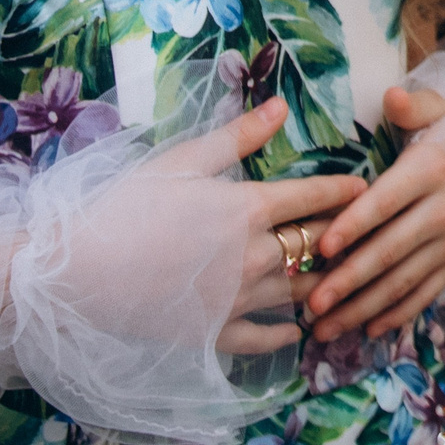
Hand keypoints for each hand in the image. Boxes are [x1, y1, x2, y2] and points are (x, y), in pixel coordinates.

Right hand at [136, 98, 368, 355]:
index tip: (367, 189)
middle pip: (317, 244)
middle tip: (365, 233)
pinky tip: (297, 331)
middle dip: (344, 237)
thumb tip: (281, 106)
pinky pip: (267, 339)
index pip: (315, 196)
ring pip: (300, 292)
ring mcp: (239, 300)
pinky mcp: (217, 334)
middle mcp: (256, 256)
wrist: (78, 272)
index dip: (344, 191)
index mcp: (250, 208)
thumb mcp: (182, 161)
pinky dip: (286, 334)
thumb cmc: (125, 205)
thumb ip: (237, 136)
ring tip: (341, 280)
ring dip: (323, 284)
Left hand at [298, 85, 444, 340]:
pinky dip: (398, 314)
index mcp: (431, 170)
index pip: (387, 202)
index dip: (355, 225)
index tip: (321, 247)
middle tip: (312, 303)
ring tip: (325, 329)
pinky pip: (426, 293)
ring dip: (363, 308)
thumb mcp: (437, 107)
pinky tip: (367, 330)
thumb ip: (412, 104)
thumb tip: (391, 95)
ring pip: (404, 280)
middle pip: (391, 250)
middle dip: (349, 281)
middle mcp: (444, 209)